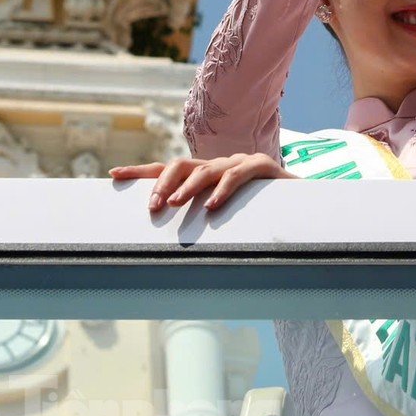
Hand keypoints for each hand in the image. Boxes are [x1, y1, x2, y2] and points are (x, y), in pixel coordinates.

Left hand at [110, 154, 294, 210]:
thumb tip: (161, 252)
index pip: (165, 169)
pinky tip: (212, 206)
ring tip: (174, 205)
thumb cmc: (258, 213)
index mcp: (203, 176)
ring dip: (187, 187)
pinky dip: (222, 190)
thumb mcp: (223, 218)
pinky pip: (237, 174)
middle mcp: (216, 165)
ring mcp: (237, 162)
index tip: (112, 175)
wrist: (303, 203)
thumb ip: (199, 224)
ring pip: (205, 169)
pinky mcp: (261, 166)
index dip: (139, 171)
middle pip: (180, 165)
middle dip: (161, 183)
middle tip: (152, 207)